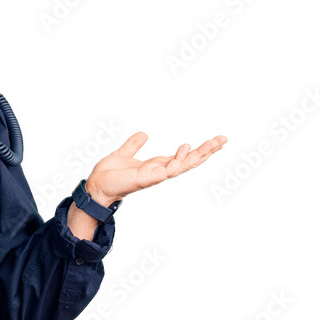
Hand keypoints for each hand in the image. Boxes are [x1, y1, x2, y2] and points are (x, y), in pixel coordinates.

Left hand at [85, 131, 227, 205]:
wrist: (96, 186)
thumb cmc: (110, 174)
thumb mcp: (124, 153)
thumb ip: (134, 145)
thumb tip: (143, 134)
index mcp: (157, 165)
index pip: (184, 157)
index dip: (200, 150)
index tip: (216, 140)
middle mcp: (160, 171)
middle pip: (190, 161)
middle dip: (207, 151)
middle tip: (224, 139)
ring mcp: (155, 175)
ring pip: (183, 165)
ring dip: (199, 155)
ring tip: (213, 143)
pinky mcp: (146, 178)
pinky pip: (166, 170)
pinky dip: (176, 161)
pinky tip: (185, 149)